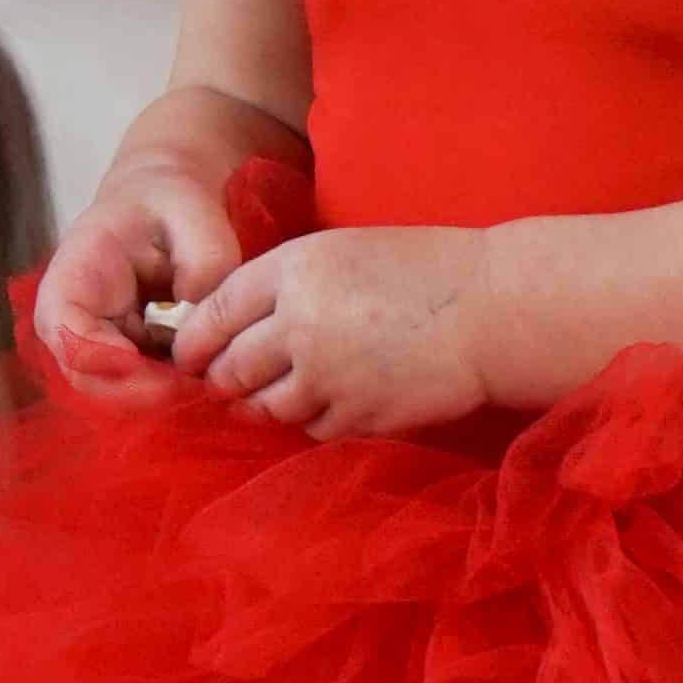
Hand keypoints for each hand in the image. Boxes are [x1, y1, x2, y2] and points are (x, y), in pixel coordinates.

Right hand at [36, 156, 247, 397]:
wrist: (164, 203)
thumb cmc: (170, 202)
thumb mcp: (194, 212)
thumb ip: (204, 258)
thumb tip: (200, 312)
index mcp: (75, 276)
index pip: (67, 334)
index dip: (107, 362)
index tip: (159, 372)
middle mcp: (74, 318)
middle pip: (87, 378)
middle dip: (139, 391)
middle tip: (194, 387)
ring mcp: (97, 340)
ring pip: (114, 390)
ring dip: (158, 396)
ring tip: (205, 380)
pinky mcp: (124, 355)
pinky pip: (141, 385)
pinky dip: (171, 388)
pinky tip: (205, 374)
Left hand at [172, 229, 491, 439]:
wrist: (493, 311)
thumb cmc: (427, 271)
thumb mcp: (346, 252)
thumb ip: (290, 284)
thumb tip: (240, 326)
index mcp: (296, 269)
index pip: (216, 310)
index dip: (194, 339)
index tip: (188, 355)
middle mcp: (300, 324)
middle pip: (230, 368)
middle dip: (223, 380)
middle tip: (226, 384)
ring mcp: (328, 376)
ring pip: (266, 407)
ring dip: (266, 405)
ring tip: (283, 395)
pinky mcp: (357, 416)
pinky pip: (311, 430)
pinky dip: (312, 422)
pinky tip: (334, 403)